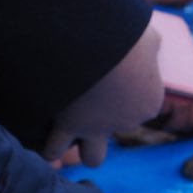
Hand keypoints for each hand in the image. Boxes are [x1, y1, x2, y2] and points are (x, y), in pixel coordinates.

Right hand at [43, 22, 163, 166]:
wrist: (91, 40)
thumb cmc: (123, 35)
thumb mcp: (146, 36)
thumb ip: (149, 47)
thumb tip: (148, 45)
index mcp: (150, 102)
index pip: (141, 106)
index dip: (126, 93)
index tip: (111, 76)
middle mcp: (127, 122)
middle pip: (119, 131)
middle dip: (107, 123)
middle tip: (91, 101)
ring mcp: (98, 129)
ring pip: (93, 157)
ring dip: (82, 148)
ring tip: (67, 135)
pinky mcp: (68, 127)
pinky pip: (55, 148)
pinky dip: (49, 148)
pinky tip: (42, 142)